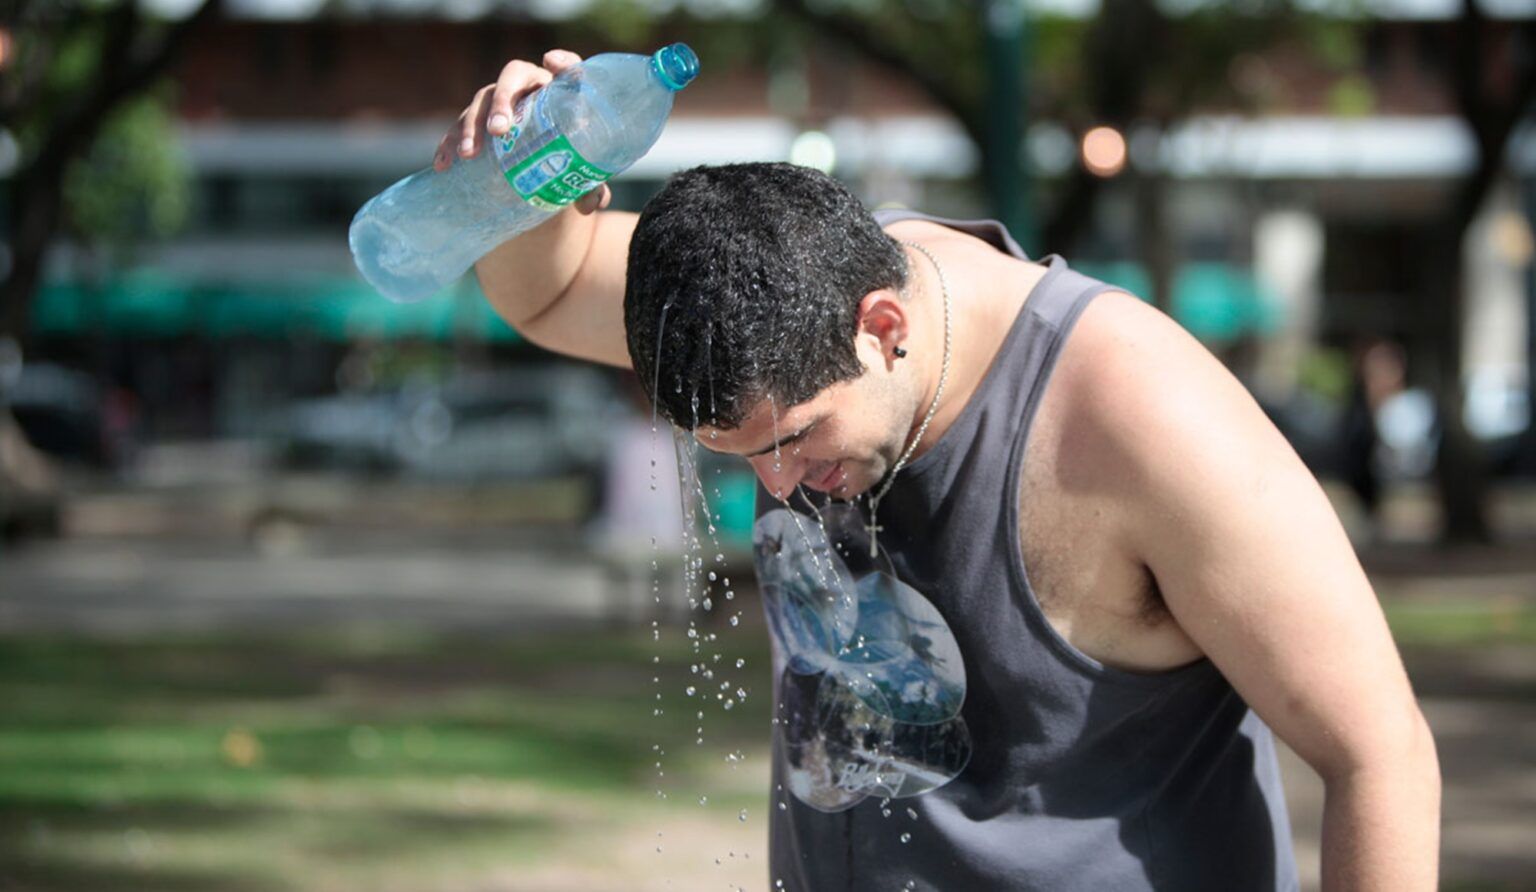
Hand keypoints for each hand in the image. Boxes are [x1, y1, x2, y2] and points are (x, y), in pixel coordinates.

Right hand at [432, 48, 612, 214]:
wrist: (546, 174)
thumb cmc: (570, 166)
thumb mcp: (583, 177)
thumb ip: (591, 188)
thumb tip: (589, 203)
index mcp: (561, 92)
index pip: (568, 68)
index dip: (563, 63)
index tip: (550, 62)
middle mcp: (530, 88)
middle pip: (513, 77)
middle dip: (502, 100)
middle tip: (498, 131)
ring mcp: (501, 102)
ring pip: (481, 100)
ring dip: (471, 125)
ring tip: (468, 154)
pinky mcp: (479, 122)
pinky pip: (460, 126)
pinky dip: (449, 143)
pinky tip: (443, 164)